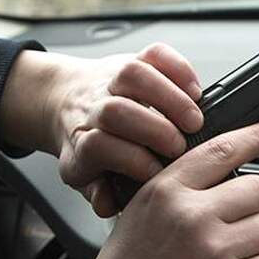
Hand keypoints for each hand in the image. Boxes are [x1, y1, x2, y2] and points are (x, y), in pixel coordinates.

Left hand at [0, 44, 202, 216]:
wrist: (64, 102)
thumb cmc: (86, 144)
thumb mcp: (86, 176)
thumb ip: (98, 193)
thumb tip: (108, 204)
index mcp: (81, 141)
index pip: (99, 147)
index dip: (132, 160)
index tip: (158, 172)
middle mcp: (94, 108)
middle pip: (116, 111)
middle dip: (154, 129)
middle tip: (180, 146)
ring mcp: (112, 81)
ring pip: (134, 74)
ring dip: (170, 96)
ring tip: (194, 118)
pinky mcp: (132, 60)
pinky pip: (153, 54)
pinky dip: (178, 67)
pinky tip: (194, 89)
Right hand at [80, 123, 258, 258]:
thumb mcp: (139, 213)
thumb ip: (178, 190)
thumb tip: (222, 178)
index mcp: (167, 190)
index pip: (223, 149)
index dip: (257, 137)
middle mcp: (192, 214)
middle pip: (258, 189)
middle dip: (255, 207)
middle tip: (238, 225)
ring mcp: (214, 249)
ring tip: (239, 254)